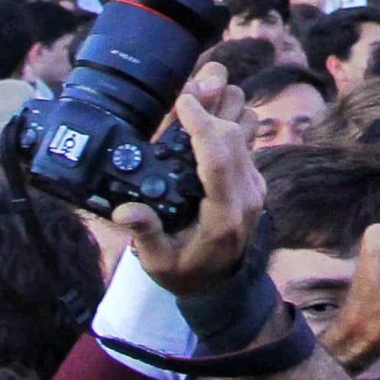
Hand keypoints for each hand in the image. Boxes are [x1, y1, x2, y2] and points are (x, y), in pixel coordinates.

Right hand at [113, 68, 263, 295]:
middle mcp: (247, 194)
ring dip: (223, 108)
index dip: (202, 124)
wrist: (220, 286)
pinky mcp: (254, 176)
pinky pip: (246, 135)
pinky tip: (201, 116)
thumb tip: (124, 212)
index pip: (218, 158)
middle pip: (235, 133)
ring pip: (248, 127)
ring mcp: (255, 183)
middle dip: (211, 105)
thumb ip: (146, 234)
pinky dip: (225, 118)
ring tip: (193, 100)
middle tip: (184, 93)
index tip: (183, 101)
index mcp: (224, 215)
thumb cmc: (185, 272)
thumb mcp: (158, 262)